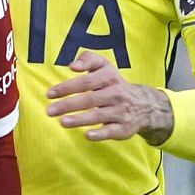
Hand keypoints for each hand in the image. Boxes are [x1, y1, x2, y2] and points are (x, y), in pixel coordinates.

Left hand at [45, 49, 172, 142]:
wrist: (144, 105)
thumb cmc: (113, 84)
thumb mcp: (105, 66)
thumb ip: (88, 59)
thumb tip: (73, 65)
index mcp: (109, 77)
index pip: (86, 82)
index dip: (67, 87)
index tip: (49, 94)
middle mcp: (116, 94)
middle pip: (90, 99)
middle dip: (68, 105)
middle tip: (50, 111)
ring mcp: (120, 112)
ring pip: (98, 116)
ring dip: (80, 119)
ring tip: (62, 122)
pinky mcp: (123, 128)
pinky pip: (111, 131)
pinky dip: (100, 134)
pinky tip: (87, 135)